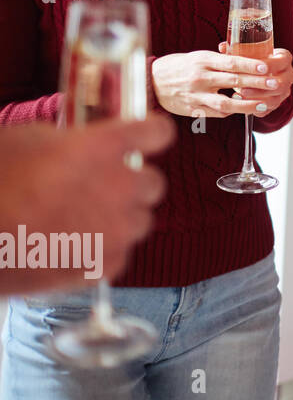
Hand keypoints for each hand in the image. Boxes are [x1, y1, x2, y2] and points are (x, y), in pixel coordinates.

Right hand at [0, 115, 174, 292]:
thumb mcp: (26, 139)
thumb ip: (70, 136)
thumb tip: (86, 137)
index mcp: (103, 147)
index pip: (158, 133)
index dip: (150, 134)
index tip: (145, 137)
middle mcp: (120, 188)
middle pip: (153, 183)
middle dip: (131, 182)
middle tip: (102, 184)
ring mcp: (115, 230)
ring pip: (141, 220)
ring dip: (120, 216)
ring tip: (83, 217)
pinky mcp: (102, 266)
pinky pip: (120, 253)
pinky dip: (104, 248)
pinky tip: (73, 243)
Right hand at [151, 50, 278, 118]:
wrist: (152, 82)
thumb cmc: (180, 66)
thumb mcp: (199, 56)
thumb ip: (221, 60)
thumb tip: (248, 59)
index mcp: (202, 60)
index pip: (230, 62)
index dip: (250, 65)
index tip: (267, 66)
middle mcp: (199, 78)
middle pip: (233, 81)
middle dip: (256, 83)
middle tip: (274, 83)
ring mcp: (196, 96)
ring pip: (226, 103)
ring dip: (247, 105)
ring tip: (265, 104)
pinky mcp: (193, 110)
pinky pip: (216, 113)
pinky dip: (232, 112)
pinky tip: (246, 110)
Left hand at [217, 45, 292, 114]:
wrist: (263, 73)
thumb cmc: (254, 60)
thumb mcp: (248, 52)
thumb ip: (237, 49)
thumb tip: (222, 47)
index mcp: (284, 58)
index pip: (281, 61)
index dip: (269, 65)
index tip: (256, 68)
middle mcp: (289, 75)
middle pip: (281, 84)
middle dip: (261, 87)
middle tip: (243, 87)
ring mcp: (285, 90)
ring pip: (275, 98)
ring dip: (256, 99)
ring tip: (239, 96)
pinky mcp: (278, 102)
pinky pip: (269, 108)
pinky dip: (256, 108)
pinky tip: (243, 106)